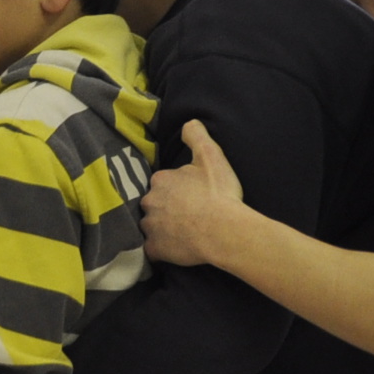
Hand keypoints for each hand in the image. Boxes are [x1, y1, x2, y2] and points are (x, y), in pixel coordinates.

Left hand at [139, 121, 245, 267]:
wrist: (225, 230)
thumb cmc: (219, 193)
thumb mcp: (211, 155)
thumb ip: (196, 135)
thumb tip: (187, 123)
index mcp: (160, 179)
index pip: (163, 183)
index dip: (178, 189)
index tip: (193, 196)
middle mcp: (149, 201)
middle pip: (154, 204)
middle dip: (167, 208)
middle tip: (189, 215)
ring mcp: (150, 227)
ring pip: (151, 226)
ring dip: (163, 228)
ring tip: (185, 233)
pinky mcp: (155, 250)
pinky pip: (153, 250)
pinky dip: (162, 249)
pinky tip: (177, 248)